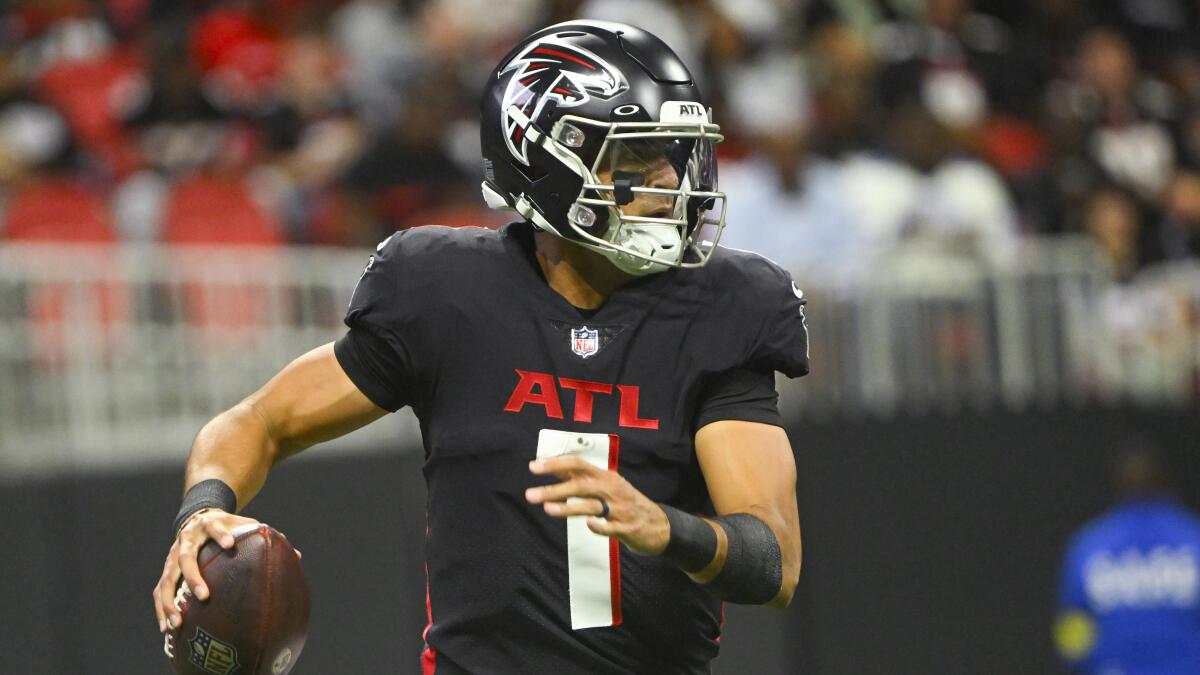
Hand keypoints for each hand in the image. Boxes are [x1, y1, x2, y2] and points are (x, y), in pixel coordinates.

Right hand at [152, 509, 260, 633]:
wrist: (198, 516)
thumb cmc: (228, 526)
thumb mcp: (244, 525)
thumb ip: (266, 538)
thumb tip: (297, 555)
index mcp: (208, 525)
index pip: (213, 527)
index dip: (220, 534)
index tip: (230, 545)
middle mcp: (186, 540)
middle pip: (185, 558)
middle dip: (193, 577)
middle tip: (204, 596)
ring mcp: (172, 556)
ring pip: (167, 579)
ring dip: (170, 601)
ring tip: (178, 622)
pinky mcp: (166, 570)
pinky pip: (160, 591)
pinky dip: (162, 609)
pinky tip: (167, 629)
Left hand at [526, 456, 669, 555]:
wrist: (659, 525)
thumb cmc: (624, 503)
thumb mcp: (605, 485)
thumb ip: (579, 478)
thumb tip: (550, 467)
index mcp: (605, 476)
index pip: (578, 464)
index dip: (555, 464)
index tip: (533, 467)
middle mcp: (612, 489)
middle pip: (581, 485)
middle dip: (554, 489)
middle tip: (530, 495)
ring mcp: (620, 509)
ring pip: (592, 505)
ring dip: (569, 508)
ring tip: (548, 509)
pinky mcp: (627, 528)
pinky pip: (611, 527)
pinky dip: (600, 526)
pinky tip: (589, 525)